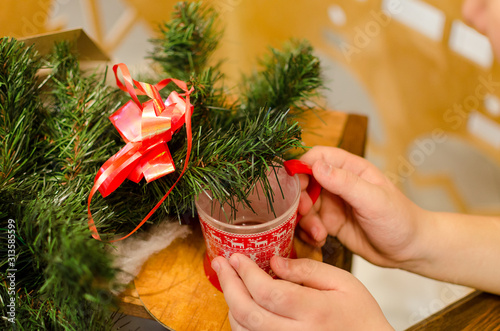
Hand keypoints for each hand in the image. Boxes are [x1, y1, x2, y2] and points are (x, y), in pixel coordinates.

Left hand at [212, 253, 392, 330]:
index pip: (268, 292)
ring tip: (228, 279)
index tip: (236, 256)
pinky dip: (240, 321)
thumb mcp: (342, 282)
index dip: (246, 273)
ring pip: (244, 329)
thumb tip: (274, 262)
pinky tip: (240, 302)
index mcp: (314, 312)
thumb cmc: (360, 314)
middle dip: (229, 284)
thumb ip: (307, 270)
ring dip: (231, 302)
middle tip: (221, 263)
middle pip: (248, 312)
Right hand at [297, 146, 429, 268]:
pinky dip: (308, 233)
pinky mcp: (329, 223)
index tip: (295, 185)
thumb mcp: (373, 200)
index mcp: (350, 168)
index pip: (317, 157)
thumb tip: (316, 166)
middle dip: (299, 198)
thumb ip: (345, 182)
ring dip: (304, 220)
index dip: (302, 167)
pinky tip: (320, 240)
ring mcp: (332, 203)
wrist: (410, 250)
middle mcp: (338, 183)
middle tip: (304, 213)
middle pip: (304, 182)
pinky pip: (308, 224)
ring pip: (303, 205)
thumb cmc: (399, 220)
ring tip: (318, 233)